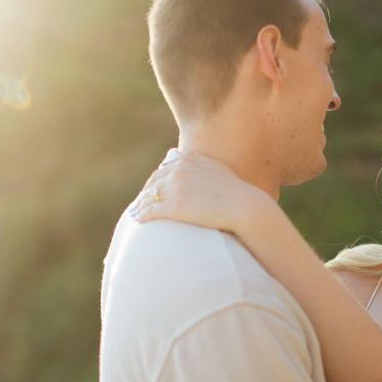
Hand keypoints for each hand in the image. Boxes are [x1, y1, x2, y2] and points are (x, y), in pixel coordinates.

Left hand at [130, 151, 272, 234]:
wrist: (245, 207)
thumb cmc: (239, 195)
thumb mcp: (221, 172)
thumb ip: (206, 170)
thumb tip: (202, 173)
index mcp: (190, 160)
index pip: (166, 168)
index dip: (157, 180)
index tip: (153, 190)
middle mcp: (180, 169)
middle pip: (154, 181)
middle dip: (146, 192)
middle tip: (140, 202)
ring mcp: (175, 187)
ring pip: (149, 195)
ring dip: (141, 204)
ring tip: (136, 213)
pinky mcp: (174, 206)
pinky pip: (151, 210)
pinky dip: (142, 215)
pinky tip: (138, 221)